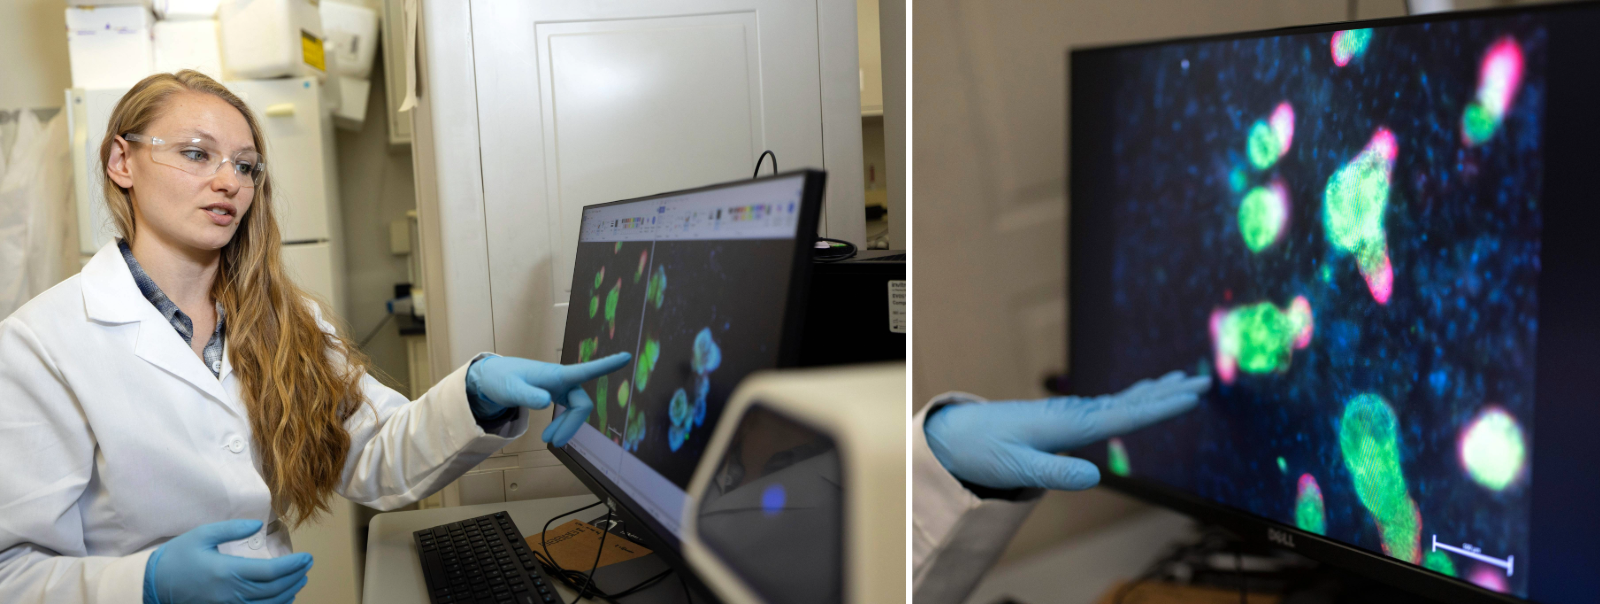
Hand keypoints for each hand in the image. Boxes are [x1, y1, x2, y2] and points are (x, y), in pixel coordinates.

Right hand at [143, 520, 312, 603]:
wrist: (151, 585)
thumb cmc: (177, 557)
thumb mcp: (202, 535)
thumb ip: (232, 529)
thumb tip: (258, 525)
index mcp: (228, 572)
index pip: (271, 572)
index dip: (294, 566)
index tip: (307, 558)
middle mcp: (231, 594)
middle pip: (275, 590)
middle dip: (296, 578)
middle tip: (307, 567)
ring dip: (288, 594)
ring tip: (299, 580)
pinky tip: (281, 598)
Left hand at [466, 353, 631, 446]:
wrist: (492, 379)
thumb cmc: (502, 379)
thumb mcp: (511, 389)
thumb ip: (527, 395)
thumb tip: (547, 402)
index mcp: (557, 374)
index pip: (586, 370)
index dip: (607, 365)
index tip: (627, 357)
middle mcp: (564, 380)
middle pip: (582, 404)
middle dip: (571, 424)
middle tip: (552, 443)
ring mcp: (561, 388)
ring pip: (577, 410)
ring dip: (566, 426)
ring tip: (547, 441)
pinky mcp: (557, 394)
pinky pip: (570, 411)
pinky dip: (563, 424)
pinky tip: (552, 433)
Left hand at [924, 371, 1210, 490]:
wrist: (957, 436)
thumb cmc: (985, 452)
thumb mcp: (1016, 468)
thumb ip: (1055, 475)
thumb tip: (1095, 477)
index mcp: (1069, 425)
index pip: (1125, 415)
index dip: (1160, 406)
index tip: (1192, 395)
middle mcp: (1074, 414)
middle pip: (1129, 401)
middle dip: (1167, 392)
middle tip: (1204, 381)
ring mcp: (1070, 414)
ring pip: (1121, 400)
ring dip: (1153, 391)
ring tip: (1182, 380)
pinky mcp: (1063, 419)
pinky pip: (1107, 406)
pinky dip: (1130, 398)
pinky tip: (1139, 396)